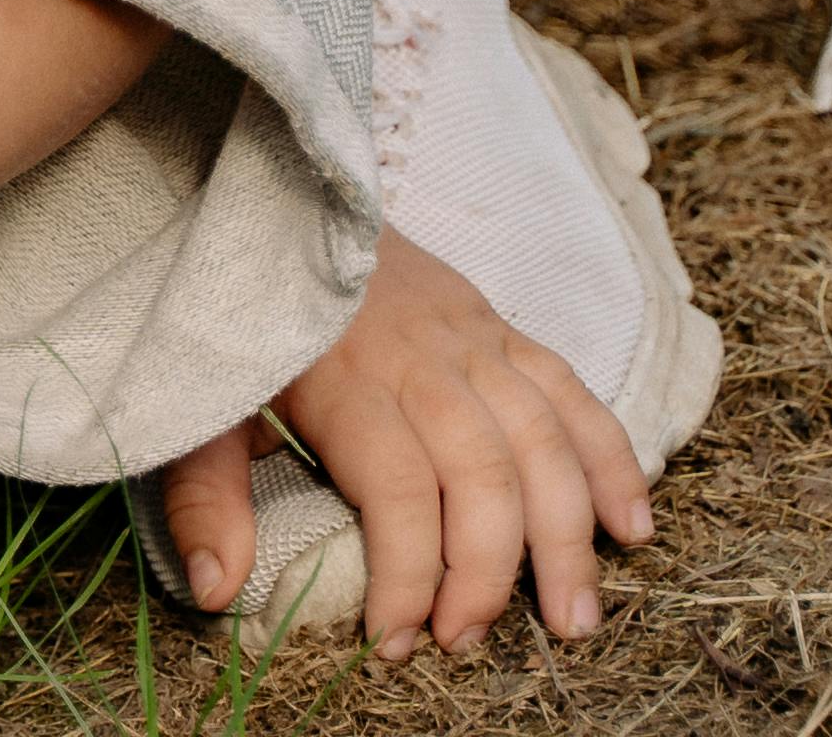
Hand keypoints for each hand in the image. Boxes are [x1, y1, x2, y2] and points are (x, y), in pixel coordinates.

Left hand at [150, 228, 649, 658]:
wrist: (283, 191)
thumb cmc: (243, 314)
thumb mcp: (202, 396)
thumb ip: (204, 494)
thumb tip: (212, 591)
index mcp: (346, 377)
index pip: (399, 490)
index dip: (406, 574)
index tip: (393, 640)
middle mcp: (422, 358)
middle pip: (484, 472)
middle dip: (488, 571)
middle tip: (469, 641)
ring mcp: (472, 337)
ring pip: (543, 438)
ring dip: (567, 533)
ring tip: (575, 618)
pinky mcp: (500, 324)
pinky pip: (573, 391)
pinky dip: (611, 457)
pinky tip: (629, 524)